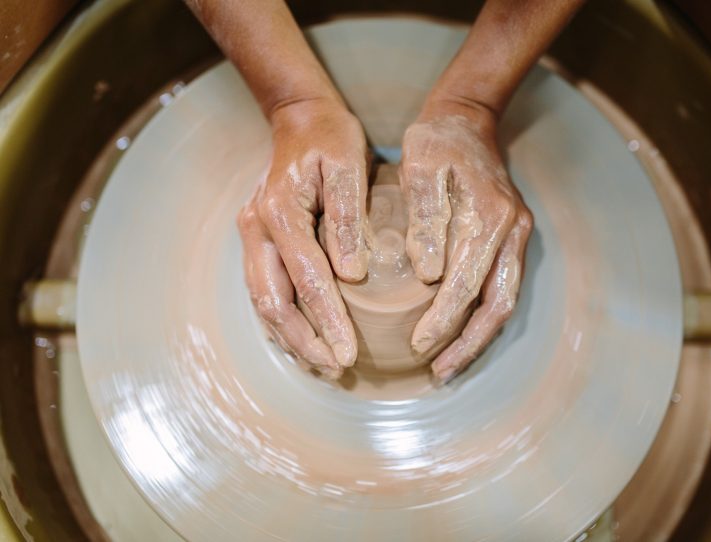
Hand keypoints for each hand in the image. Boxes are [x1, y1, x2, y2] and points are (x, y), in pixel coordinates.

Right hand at [238, 99, 368, 378]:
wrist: (298, 116)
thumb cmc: (330, 137)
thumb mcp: (348, 166)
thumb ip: (347, 218)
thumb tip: (351, 275)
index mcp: (280, 212)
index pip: (307, 279)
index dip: (328, 320)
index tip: (348, 353)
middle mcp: (257, 229)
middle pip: (273, 301)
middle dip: (303, 341)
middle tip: (335, 369)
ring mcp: (252, 236)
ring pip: (263, 301)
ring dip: (289, 338)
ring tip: (321, 365)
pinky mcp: (259, 241)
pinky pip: (265, 290)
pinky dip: (282, 320)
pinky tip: (304, 340)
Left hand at [400, 100, 532, 381]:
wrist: (468, 118)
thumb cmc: (436, 142)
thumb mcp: (421, 167)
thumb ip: (425, 218)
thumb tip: (430, 275)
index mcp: (489, 217)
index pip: (466, 284)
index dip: (443, 319)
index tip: (418, 344)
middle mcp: (512, 233)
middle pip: (498, 306)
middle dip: (468, 345)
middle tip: (438, 373)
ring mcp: (517, 237)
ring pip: (505, 303)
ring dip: (478, 339)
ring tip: (448, 366)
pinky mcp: (512, 240)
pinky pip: (502, 290)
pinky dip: (482, 318)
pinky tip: (461, 335)